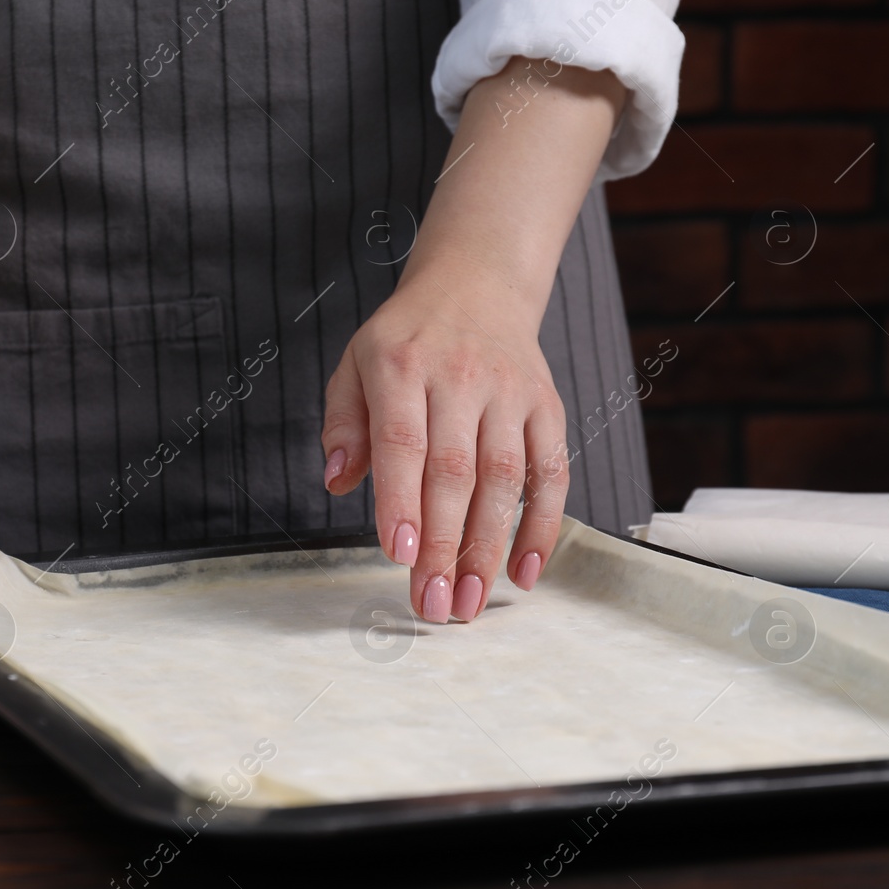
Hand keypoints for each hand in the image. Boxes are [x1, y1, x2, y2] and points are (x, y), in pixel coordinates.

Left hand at [320, 56, 625, 621]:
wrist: (476, 284)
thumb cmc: (405, 339)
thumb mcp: (355, 364)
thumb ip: (343, 425)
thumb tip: (338, 484)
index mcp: (401, 367)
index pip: (403, 442)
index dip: (401, 499)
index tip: (396, 554)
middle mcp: (459, 379)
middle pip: (454, 473)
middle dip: (443, 545)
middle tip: (433, 604)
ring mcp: (508, 394)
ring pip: (504, 480)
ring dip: (489, 549)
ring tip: (470, 603)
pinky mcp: (545, 407)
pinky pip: (551, 472)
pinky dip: (542, 525)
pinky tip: (524, 572)